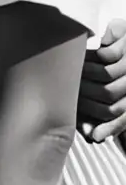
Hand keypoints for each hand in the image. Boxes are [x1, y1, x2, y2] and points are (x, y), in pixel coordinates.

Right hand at [79, 18, 125, 142]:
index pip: (123, 116)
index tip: (91, 134)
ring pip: (106, 77)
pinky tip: (79, 58)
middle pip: (110, 97)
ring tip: (72, 75)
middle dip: (87, 98)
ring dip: (85, 76)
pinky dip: (88, 58)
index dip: (108, 126)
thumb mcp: (118, 90)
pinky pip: (103, 55)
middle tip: (70, 95)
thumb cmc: (120, 65)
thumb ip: (106, 111)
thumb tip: (92, 136)